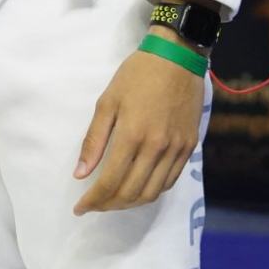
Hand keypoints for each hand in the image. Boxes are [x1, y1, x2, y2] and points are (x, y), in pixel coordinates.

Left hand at [72, 38, 203, 214]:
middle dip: (109, 205)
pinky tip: (137, 189)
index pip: (110, 181)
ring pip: (153, 192)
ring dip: (130, 203)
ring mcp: (177, 150)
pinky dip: (152, 192)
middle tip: (93, 206)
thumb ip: (93, 141)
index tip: (79, 208)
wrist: (176, 60)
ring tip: (112, 201)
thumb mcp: (106, 103)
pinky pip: (170, 181)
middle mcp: (157, 148)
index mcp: (132, 135)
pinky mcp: (190, 148)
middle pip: (132, 192)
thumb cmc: (135, 77)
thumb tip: (80, 174)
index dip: (93, 200)